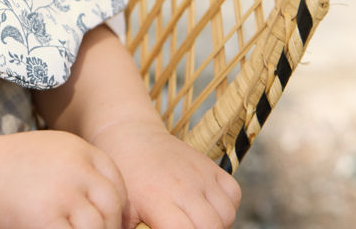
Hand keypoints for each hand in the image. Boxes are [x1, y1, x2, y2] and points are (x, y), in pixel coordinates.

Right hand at [0, 130, 126, 228]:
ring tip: (65, 228)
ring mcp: (62, 192)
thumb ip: (80, 172)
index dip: (115, 209)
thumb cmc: (7, 171)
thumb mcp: (50, 157)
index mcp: (78, 148)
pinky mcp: (46, 219)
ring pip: (97, 227)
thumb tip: (113, 210)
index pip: (116, 183)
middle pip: (111, 205)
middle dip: (106, 226)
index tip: (105, 222)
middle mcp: (75, 167)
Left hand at [91, 120, 240, 228]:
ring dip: (217, 225)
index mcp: (156, 199)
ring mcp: (199, 174)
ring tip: (196, 225)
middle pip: (210, 227)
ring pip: (226, 214)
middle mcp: (182, 186)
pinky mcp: (209, 165)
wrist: (129, 136)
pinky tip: (208, 209)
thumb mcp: (122, 210)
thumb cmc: (123, 177)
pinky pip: (233, 193)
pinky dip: (227, 206)